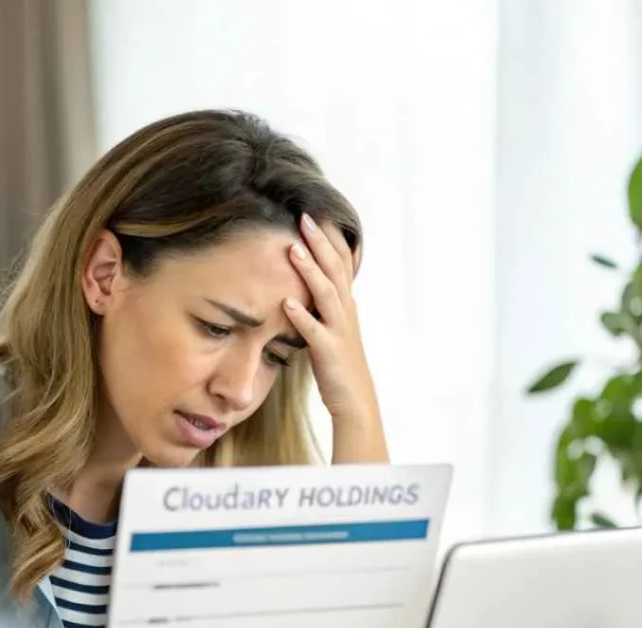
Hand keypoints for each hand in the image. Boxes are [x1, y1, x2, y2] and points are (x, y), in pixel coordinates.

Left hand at [283, 214, 381, 430]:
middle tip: (303, 216)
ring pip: (327, 294)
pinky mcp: (329, 352)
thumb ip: (323, 305)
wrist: (355, 402)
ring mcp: (339, 331)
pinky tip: (286, 302)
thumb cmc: (340, 366)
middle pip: (336, 269)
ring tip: (292, 250)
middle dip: (320, 242)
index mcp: (347, 304)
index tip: (314, 212)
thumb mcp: (334, 328)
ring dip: (310, 270)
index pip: (342, 262)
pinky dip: (301, 316)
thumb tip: (306, 283)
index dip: (330, 237)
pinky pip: (314, 331)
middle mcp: (346, 312)